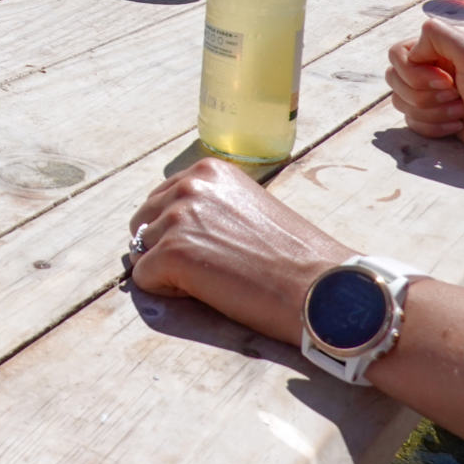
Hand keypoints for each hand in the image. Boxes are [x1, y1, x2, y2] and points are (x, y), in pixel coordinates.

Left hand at [125, 157, 352, 343]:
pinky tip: (209, 292)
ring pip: (142, 251)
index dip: (180, 232)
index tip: (214, 248)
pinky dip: (168, 293)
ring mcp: (177, 218)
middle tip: (212, 269)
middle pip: (144, 223)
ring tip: (215, 280)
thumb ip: (209, 207)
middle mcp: (189, 185)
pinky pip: (144, 279)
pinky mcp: (172, 254)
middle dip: (166, 248)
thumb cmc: (294, 257)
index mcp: (209, 171)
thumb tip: (167, 226)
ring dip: (168, 271)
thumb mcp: (247, 209)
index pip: (162, 199)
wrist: (321, 288)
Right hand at [385, 19, 463, 173]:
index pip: (398, 53)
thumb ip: (438, 36)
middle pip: (395, 78)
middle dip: (423, 95)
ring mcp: (434, 96)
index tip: (447, 81)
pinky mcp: (436, 119)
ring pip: (401, 102)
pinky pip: (411, 122)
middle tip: (457, 96)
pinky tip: (457, 127)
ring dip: (430, 112)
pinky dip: (432, 127)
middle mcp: (434, 69)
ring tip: (461, 113)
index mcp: (442, 49)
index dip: (415, 72)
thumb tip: (413, 47)